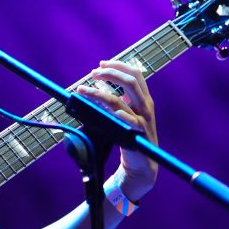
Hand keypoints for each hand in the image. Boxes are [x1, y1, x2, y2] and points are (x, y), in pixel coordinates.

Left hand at [76, 60, 157, 200]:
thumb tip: (92, 91)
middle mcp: (146, 106)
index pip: (134, 74)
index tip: (101, 64)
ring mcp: (143, 120)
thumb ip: (115, 102)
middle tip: (93, 73)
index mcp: (144, 99)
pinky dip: (120, 115)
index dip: (118, 65)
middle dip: (110, 74)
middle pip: (130, 81)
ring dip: (99, 93)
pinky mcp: (138, 134)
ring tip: (82, 90)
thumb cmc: (130, 137)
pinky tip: (111, 111)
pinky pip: (130, 122)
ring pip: (120, 101)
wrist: (142, 164)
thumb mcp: (125, 115)